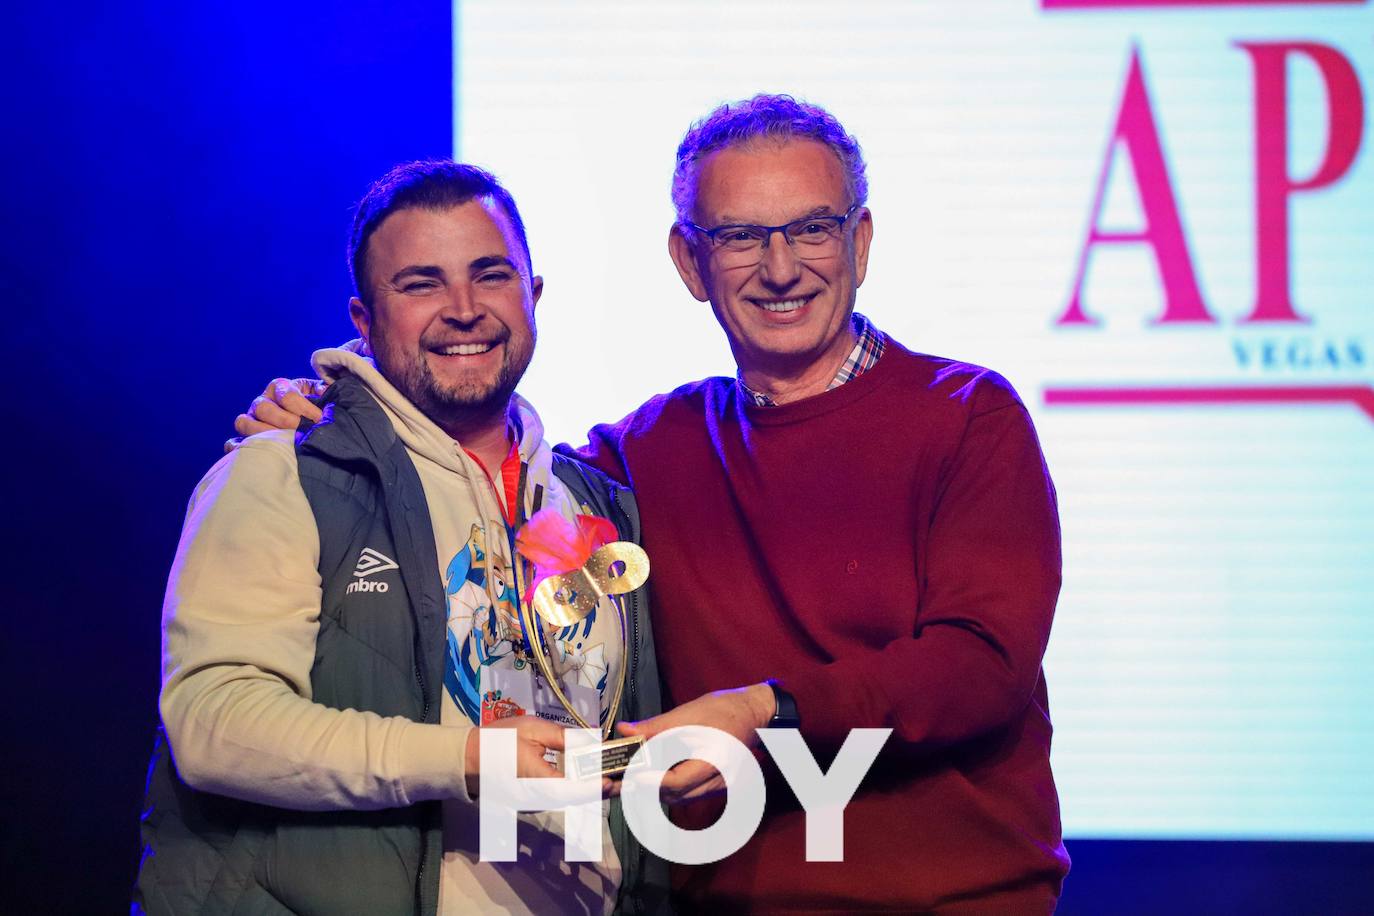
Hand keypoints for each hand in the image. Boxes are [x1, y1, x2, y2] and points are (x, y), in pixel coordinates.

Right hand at [228, 377, 327, 447]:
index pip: (287, 395)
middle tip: (302, 432)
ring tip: (284, 443)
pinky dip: (240, 447)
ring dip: (264, 434)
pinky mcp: (246, 435)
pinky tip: (257, 453)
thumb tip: (325, 395)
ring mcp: (252, 418)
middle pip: (264, 408)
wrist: (310, 421)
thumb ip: (324, 391)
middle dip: (285, 422)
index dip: (304, 408)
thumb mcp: (322, 394)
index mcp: (280, 387)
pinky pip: (234, 441)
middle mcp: (263, 400)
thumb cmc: (316, 406)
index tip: (319, 420)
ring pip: (245, 422)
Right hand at [460, 716, 619, 799]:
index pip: (577, 790)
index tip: (617, 778)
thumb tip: (594, 741)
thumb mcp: (533, 730)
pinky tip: (589, 774)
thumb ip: (565, 737)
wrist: (467, 759)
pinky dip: (578, 787)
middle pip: (579, 797)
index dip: (599, 786)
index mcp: (540, 782)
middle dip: (603, 787)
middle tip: (624, 775)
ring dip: (592, 787)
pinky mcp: (534, 800)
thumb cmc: (498, 741)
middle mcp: (541, 799)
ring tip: (613, 772)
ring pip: (572, 798)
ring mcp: (537, 803)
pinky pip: (561, 796)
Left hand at [616, 683, 774, 803]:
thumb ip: (655, 727)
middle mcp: (721, 780)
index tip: (634, 774)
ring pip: (682, 797)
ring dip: (657, 789)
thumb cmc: (725, 709)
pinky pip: (690, 793)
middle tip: (624, 777)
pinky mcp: (717, 786)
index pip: (679, 782)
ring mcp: (721, 786)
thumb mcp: (688, 713)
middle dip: (649, 788)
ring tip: (636, 775)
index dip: (653, 781)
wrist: (753, 713)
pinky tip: (657, 774)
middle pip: (677, 795)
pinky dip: (671, 786)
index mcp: (716, 760)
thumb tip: (625, 731)